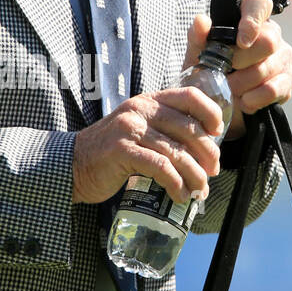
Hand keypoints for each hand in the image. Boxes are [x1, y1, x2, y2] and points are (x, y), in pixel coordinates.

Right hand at [71, 83, 224, 206]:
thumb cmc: (110, 153)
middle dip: (207, 153)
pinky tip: (179, 195)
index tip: (218, 133)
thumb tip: (204, 150)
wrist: (73, 165)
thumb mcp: (138, 131)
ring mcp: (129, 129)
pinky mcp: (122, 150)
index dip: (210, 112)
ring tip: (199, 191)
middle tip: (212, 172)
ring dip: (194, 175)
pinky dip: (175, 183)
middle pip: (188, 127)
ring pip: (176, 151)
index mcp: (148, 101)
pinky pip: (160, 167)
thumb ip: (163, 131)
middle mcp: (139, 109)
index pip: (189, 95)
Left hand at [184, 0, 291, 141]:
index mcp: (249, 18)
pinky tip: (244, 101)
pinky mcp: (288, 80)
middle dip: (242, 60)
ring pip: (268, 67)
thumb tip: (201, 21)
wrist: (217, 100)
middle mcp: (271, 34)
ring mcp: (283, 57)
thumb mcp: (197, 54)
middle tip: (226, 71)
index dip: (252, 20)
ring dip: (243, 83)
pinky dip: (255, 98)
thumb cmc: (209, 68)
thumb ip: (197, 36)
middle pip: (268, 40)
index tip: (240, 41)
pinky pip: (274, 89)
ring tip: (229, 89)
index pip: (260, 5)